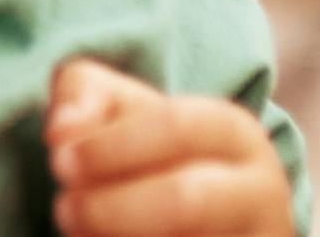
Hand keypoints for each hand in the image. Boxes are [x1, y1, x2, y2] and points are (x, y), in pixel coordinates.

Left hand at [45, 61, 292, 236]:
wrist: (210, 218)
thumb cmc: (151, 153)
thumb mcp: (120, 109)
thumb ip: (85, 96)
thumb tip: (63, 130)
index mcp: (234, 133)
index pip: (177, 127)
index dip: (111, 146)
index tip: (59, 161)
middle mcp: (259, 192)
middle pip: (186, 200)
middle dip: (111, 208)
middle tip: (63, 210)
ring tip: (78, 234)